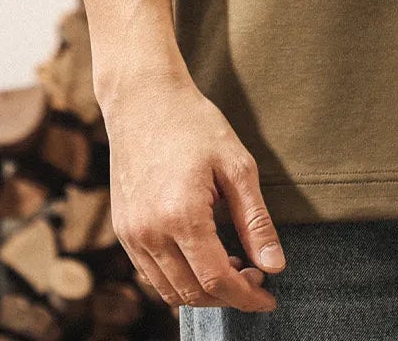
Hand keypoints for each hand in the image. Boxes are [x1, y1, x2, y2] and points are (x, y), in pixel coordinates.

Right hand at [102, 69, 284, 311]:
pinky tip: (204, 256)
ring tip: (234, 265)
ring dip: (203, 291)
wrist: (144, 100)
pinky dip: (179, 279)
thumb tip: (275, 267)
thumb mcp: (237, 166)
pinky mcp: (122, 230)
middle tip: (257, 276)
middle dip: (229, 295)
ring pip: (169, 290)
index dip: (246, 296)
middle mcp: (149, 233)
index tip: (269, 297)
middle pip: (192, 292)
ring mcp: (131, 234)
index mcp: (181, 216)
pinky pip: (151, 274)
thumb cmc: (196, 125)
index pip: (216, 279)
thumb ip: (255, 221)